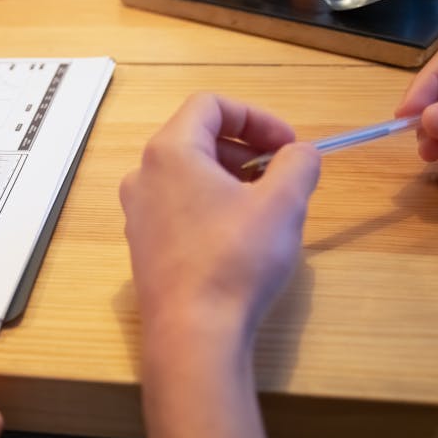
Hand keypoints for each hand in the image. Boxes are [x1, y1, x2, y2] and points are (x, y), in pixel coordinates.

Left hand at [120, 93, 319, 355]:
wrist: (193, 332)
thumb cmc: (236, 260)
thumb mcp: (283, 203)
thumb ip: (298, 163)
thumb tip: (300, 154)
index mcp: (169, 152)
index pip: (210, 105)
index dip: (256, 116)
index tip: (288, 145)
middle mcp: (143, 177)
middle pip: (196, 138)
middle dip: (245, 147)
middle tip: (282, 174)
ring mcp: (137, 213)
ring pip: (187, 175)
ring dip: (230, 177)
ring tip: (266, 205)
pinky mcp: (143, 246)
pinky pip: (178, 207)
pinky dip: (210, 205)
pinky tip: (239, 235)